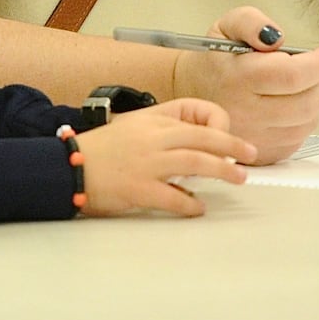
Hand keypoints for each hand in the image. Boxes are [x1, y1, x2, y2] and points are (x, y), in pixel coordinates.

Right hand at [76, 99, 254, 216]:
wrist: (68, 166)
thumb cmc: (102, 149)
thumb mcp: (135, 125)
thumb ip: (165, 131)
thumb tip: (197, 147)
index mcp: (154, 120)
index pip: (195, 112)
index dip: (218, 123)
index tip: (229, 136)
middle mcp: (154, 138)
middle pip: (203, 137)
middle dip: (231, 145)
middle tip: (250, 155)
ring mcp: (147, 163)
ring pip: (195, 162)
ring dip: (221, 170)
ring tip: (237, 177)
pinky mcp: (138, 189)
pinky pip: (173, 196)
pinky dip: (190, 202)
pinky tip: (198, 207)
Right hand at [172, 6, 318, 164]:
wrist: (193, 94)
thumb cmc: (215, 60)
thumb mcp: (227, 26)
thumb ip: (253, 22)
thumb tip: (277, 38)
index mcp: (239, 79)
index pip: (293, 76)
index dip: (317, 63)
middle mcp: (246, 113)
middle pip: (307, 102)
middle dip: (316, 80)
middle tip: (305, 68)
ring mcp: (255, 138)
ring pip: (308, 121)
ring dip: (310, 99)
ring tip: (293, 85)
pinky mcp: (263, 153)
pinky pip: (299, 137)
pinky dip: (301, 119)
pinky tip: (285, 104)